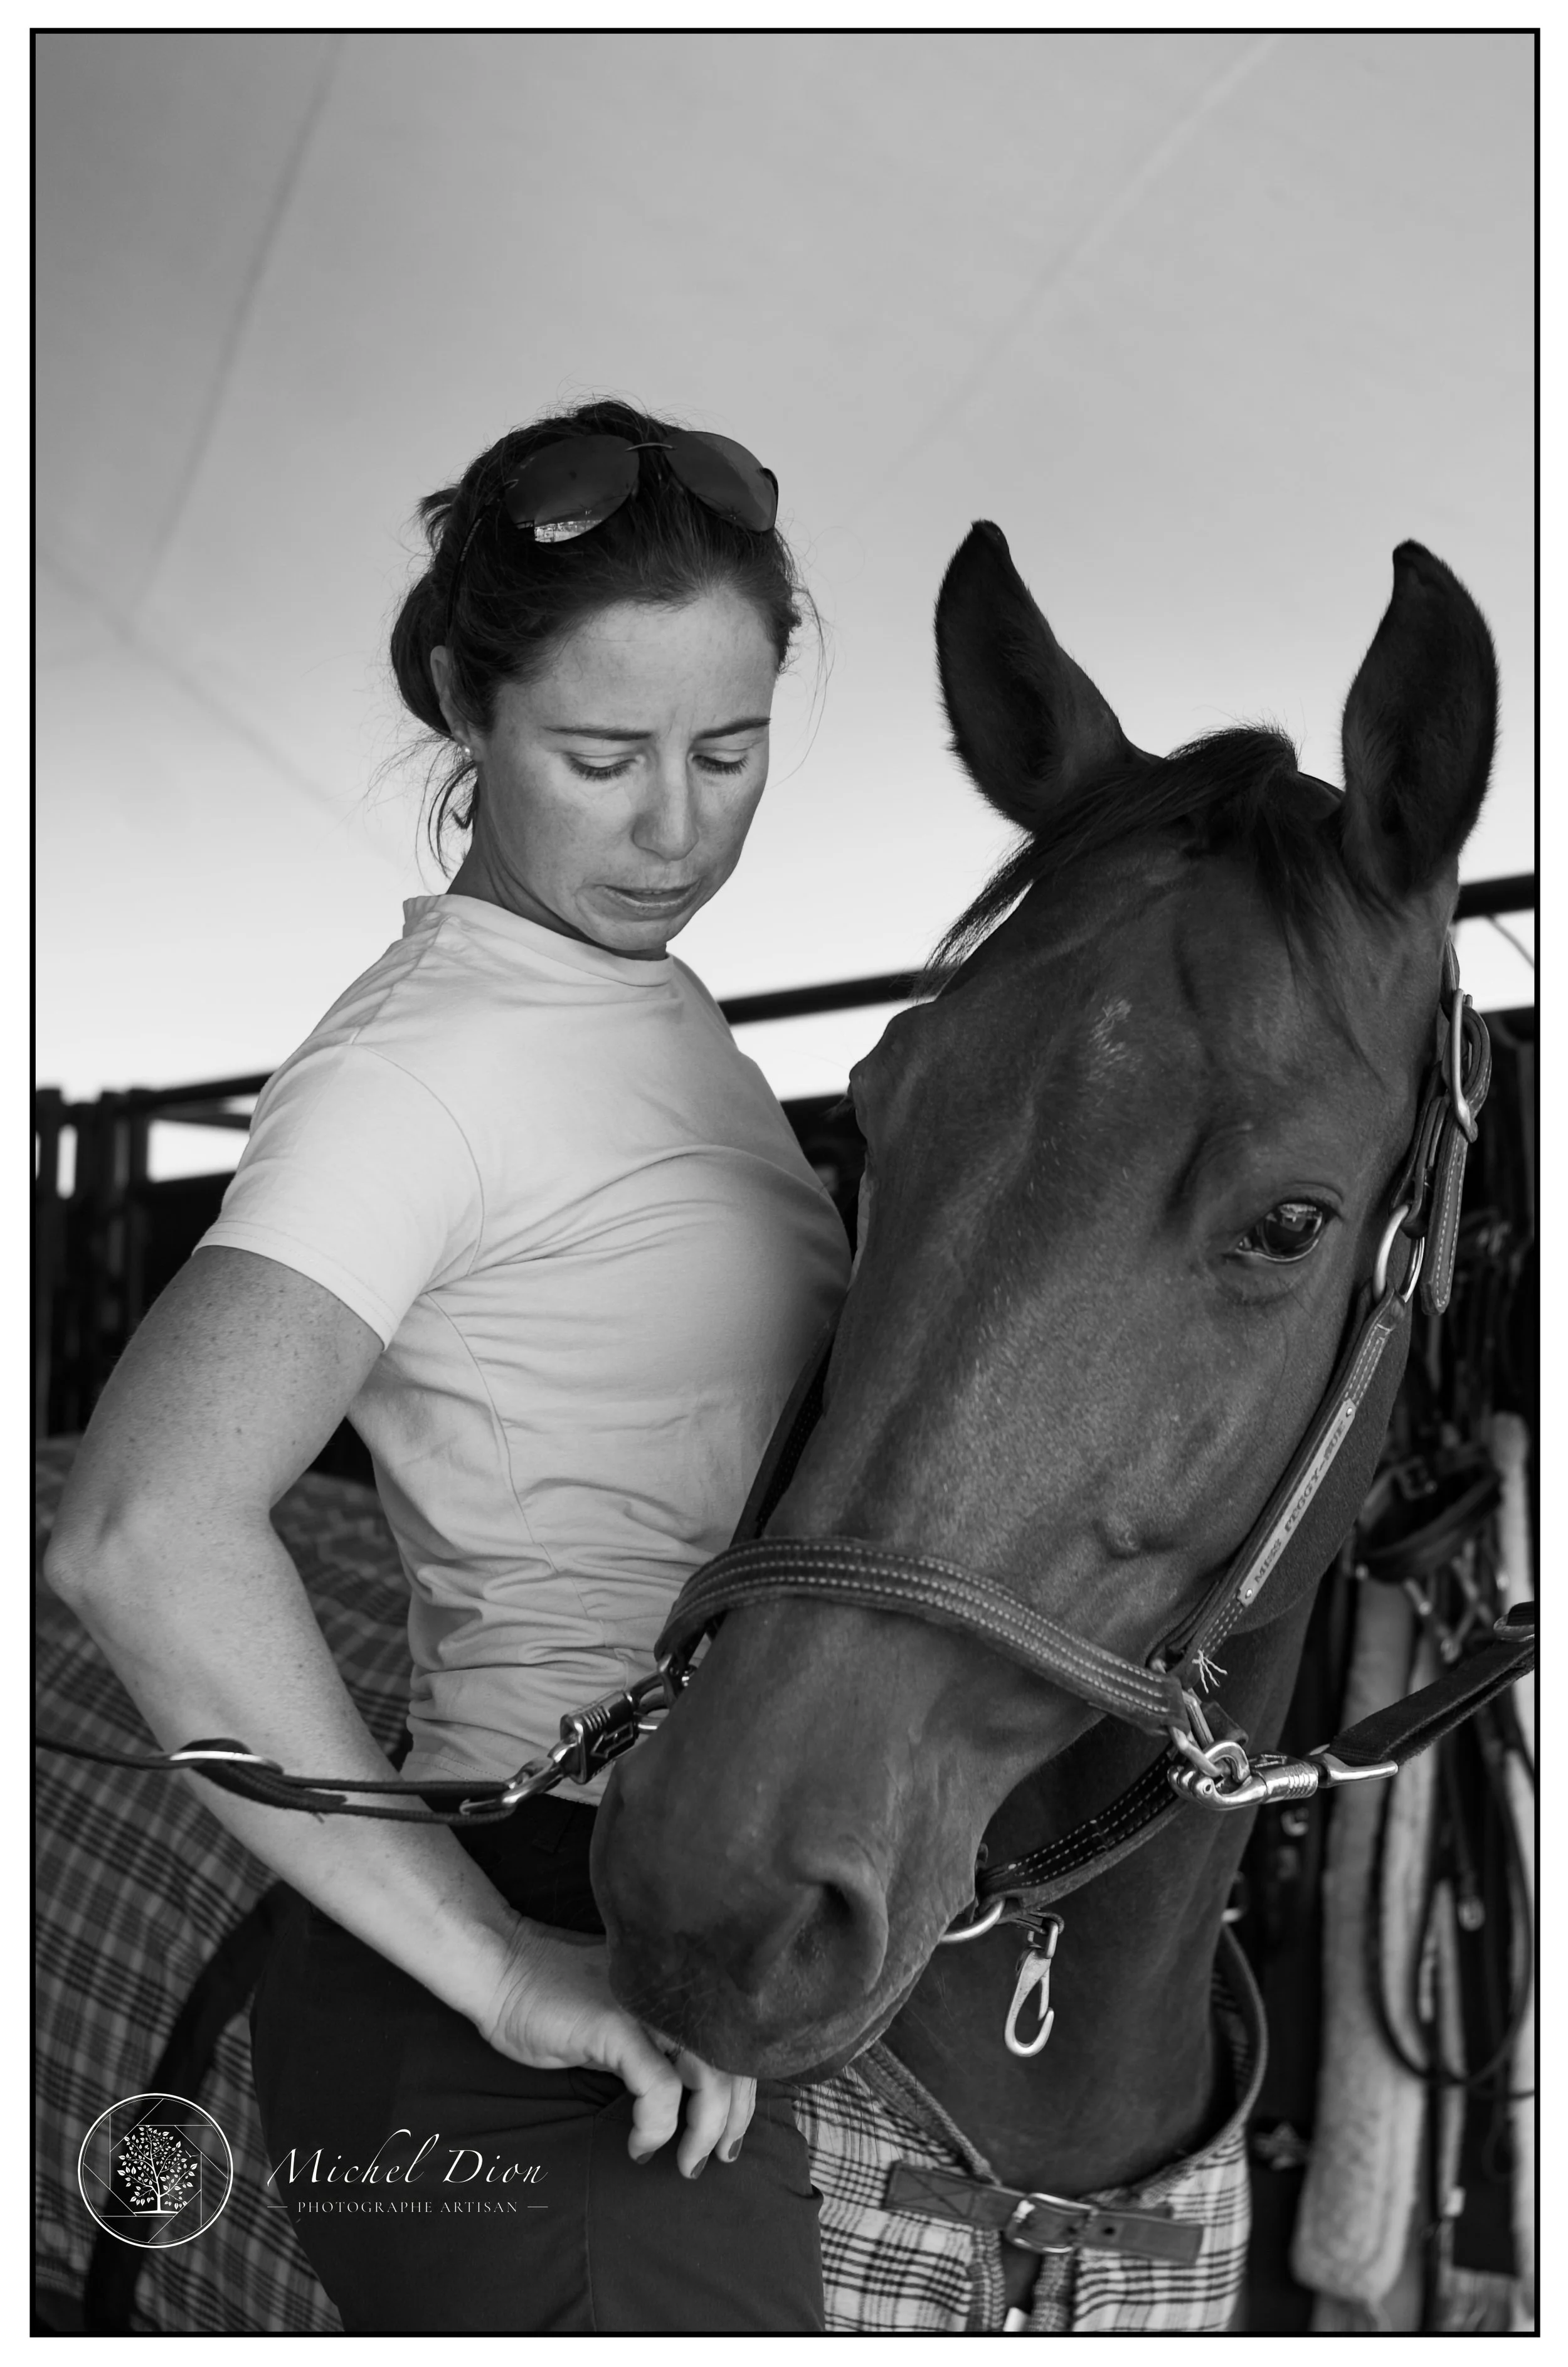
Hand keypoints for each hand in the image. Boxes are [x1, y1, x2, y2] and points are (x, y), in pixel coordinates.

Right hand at [478, 1918, 755, 2176]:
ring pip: (709, 2077)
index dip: (745, 2092)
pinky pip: (660, 2088)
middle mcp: (674, 1993)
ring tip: (687, 2162)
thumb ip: (662, 2045)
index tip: (732, 2134)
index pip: (737, 2041)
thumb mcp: (625, 2023)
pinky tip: (640, 2144)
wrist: (504, 1971)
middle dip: (733, 2119)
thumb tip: (698, 2097)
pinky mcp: (618, 2026)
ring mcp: (649, 2008)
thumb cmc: (558, 2000)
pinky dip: (657, 2127)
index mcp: (680, 1990)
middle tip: (719, 2157)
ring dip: (705, 2130)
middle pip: (733, 2061)